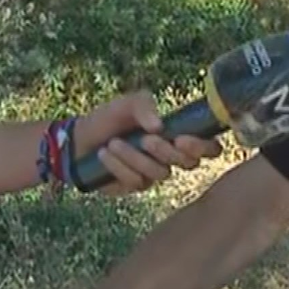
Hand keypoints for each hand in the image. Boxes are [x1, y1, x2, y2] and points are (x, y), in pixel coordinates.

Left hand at [70, 91, 222, 195]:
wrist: (79, 139)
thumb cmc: (111, 117)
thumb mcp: (128, 103)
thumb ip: (145, 106)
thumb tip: (159, 126)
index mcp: (179, 134)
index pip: (209, 147)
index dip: (203, 147)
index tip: (182, 137)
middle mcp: (172, 157)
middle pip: (189, 163)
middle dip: (167, 151)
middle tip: (146, 139)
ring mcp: (155, 173)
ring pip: (161, 173)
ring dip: (136, 157)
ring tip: (114, 143)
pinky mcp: (136, 186)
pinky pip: (136, 181)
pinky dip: (119, 166)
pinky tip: (104, 153)